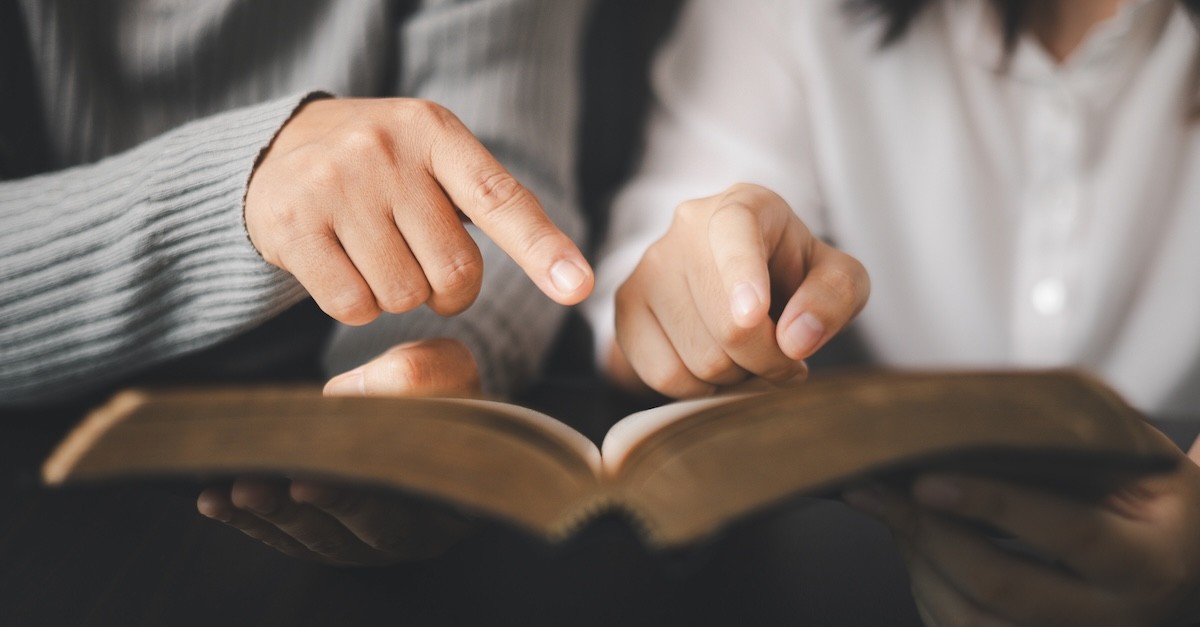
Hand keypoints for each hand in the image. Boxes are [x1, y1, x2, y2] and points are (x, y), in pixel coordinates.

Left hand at [196, 338, 480, 564]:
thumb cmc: (439, 390)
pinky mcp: (327, 540)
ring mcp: (366, 543)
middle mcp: (412, 533)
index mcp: (453, 499)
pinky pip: (287, 538)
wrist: (424, 407)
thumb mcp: (444, 369)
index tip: (314, 480)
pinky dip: (249, 521)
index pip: (409, 504)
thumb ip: (414, 376)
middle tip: (272, 485)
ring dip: (275, 515)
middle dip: (312, 509)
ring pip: (319, 539)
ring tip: (237, 488)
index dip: (360, 498)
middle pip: (363, 530)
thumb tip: (344, 393)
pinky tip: (214, 500)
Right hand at [245, 97, 592, 324]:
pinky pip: (352, 306)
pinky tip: (339, 266)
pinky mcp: (290, 223)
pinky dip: (355, 306)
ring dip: (398, 295)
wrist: (277, 149)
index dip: (542, 249)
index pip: (499, 199)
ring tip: (373, 254)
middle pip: (453, 272)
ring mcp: (334, 184)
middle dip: (447, 289)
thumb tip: (568, 277)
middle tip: (420, 262)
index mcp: (434, 131)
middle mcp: (385, 151)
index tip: (577, 287)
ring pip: (402, 296)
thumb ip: (491, 202)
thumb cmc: (382, 168)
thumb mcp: (435, 158)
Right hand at [610, 183, 868, 397]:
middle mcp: (686, 227)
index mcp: (744, 205)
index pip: (735, 234)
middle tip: (784, 357)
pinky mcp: (626, 307)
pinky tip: (715, 367)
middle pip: (727, 325)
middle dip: (768, 358)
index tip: (753, 315)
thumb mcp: (837, 277)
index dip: (742, 277)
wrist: (736, 286)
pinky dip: (699, 389)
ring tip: (747, 355)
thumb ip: (834, 297)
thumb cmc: (792, 276)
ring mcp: (648, 267)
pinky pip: (663, 375)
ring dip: (736, 377)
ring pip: (697, 358)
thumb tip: (796, 338)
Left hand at [844, 429, 1199, 626]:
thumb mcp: (1129, 462)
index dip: (994, 503)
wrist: (1181, 552)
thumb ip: (1064, 449)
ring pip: (967, 621)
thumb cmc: (1145, 492)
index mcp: (1147, 560)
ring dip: (914, 561)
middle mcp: (1115, 619)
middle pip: (1000, 585)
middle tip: (880, 487)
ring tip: (888, 508)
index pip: (1069, 532)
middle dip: (927, 532)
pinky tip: (911, 544)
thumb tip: (958, 425)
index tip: (926, 479)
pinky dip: (923, 588)